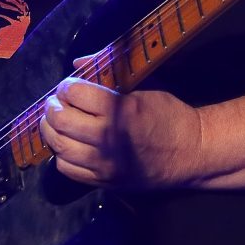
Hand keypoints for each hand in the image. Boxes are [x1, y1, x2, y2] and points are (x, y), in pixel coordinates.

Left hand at [41, 70, 203, 188]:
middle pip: (61, 120)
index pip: (75, 94)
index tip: (69, 85)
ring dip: (53, 130)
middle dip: (53, 106)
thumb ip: (108, 74)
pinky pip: (67, 169)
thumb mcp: (144, 87)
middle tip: (57, 102)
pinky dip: (62, 154)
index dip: (67, 86)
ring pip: (59, 146)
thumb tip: (78, 63)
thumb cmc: (169, 115)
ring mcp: (104, 164)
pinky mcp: (104, 181)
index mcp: (119, 110)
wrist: (191, 153)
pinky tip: (70, 143)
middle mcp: (108, 139)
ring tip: (58, 121)